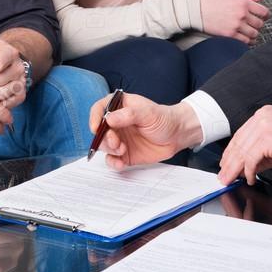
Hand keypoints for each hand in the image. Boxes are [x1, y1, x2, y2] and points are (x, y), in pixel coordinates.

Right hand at [88, 92, 202, 168]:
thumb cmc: (163, 119)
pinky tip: (120, 164)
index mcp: (120, 107)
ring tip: (123, 150)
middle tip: (116, 142)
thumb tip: (108, 119)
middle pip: (99, 130)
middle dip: (104, 138)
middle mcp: (116, 123)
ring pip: (104, 146)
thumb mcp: (148, 113)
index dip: (95, 118)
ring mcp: (120, 139)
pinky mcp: (124, 154)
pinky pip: (112, 160)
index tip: (96, 128)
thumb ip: (129, 115)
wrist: (176, 135)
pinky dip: (113, 163)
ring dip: (109, 150)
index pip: (100, 109)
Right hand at [199, 0, 270, 43]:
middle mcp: (242, 14)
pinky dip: (248, 42)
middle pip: (259, 24)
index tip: (264, 17)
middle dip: (258, 25)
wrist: (196, 8)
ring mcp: (236, 25)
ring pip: (254, 34)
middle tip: (255, 25)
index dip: (265, 15)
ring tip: (250, 33)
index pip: (263, 11)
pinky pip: (245, 42)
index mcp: (244, 2)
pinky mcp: (229, 35)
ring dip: (254, 34)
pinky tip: (246, 39)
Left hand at [218, 106, 271, 185]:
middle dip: (229, 163)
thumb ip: (260, 154)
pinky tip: (250, 178)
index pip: (240, 135)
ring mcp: (264, 125)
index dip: (231, 152)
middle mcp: (261, 117)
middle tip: (223, 177)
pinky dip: (248, 171)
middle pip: (238, 143)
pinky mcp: (268, 138)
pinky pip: (251, 158)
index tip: (226, 164)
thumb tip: (246, 168)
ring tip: (231, 180)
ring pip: (242, 151)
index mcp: (263, 114)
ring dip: (234, 169)